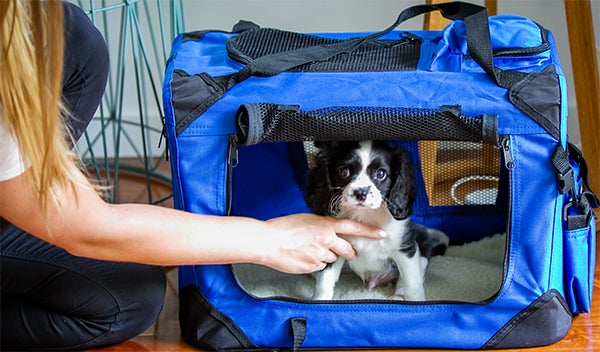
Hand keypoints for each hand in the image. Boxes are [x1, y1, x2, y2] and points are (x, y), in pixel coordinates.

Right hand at [260, 213, 385, 273]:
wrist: (268, 242)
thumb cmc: (282, 228)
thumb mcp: (306, 219)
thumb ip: (322, 225)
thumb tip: (329, 231)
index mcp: (325, 225)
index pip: (353, 228)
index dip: (369, 232)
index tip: (381, 234)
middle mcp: (326, 240)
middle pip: (347, 249)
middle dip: (347, 251)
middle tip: (343, 250)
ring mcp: (320, 255)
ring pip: (332, 258)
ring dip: (327, 256)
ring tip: (310, 249)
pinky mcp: (312, 267)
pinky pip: (320, 266)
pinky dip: (315, 263)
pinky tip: (304, 256)